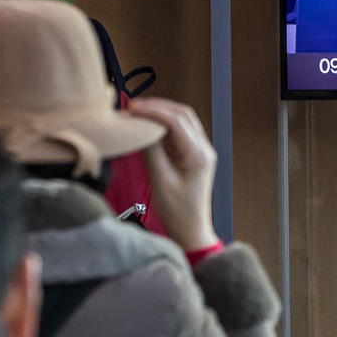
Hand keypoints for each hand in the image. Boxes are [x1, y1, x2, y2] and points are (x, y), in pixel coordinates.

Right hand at [128, 96, 219, 252]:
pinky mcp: (195, 156)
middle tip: (133, 106)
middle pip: (183, 115)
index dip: (154, 111)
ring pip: (184, 121)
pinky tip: (148, 126)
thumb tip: (140, 128)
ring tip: (139, 112)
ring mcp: (201, 151)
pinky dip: (165, 124)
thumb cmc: (177, 211)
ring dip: (162, 113)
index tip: (132, 108)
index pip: (177, 121)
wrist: (191, 230)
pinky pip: (181, 132)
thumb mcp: (160, 181)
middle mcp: (204, 149)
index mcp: (199, 155)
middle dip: (158, 106)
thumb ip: (151, 152)